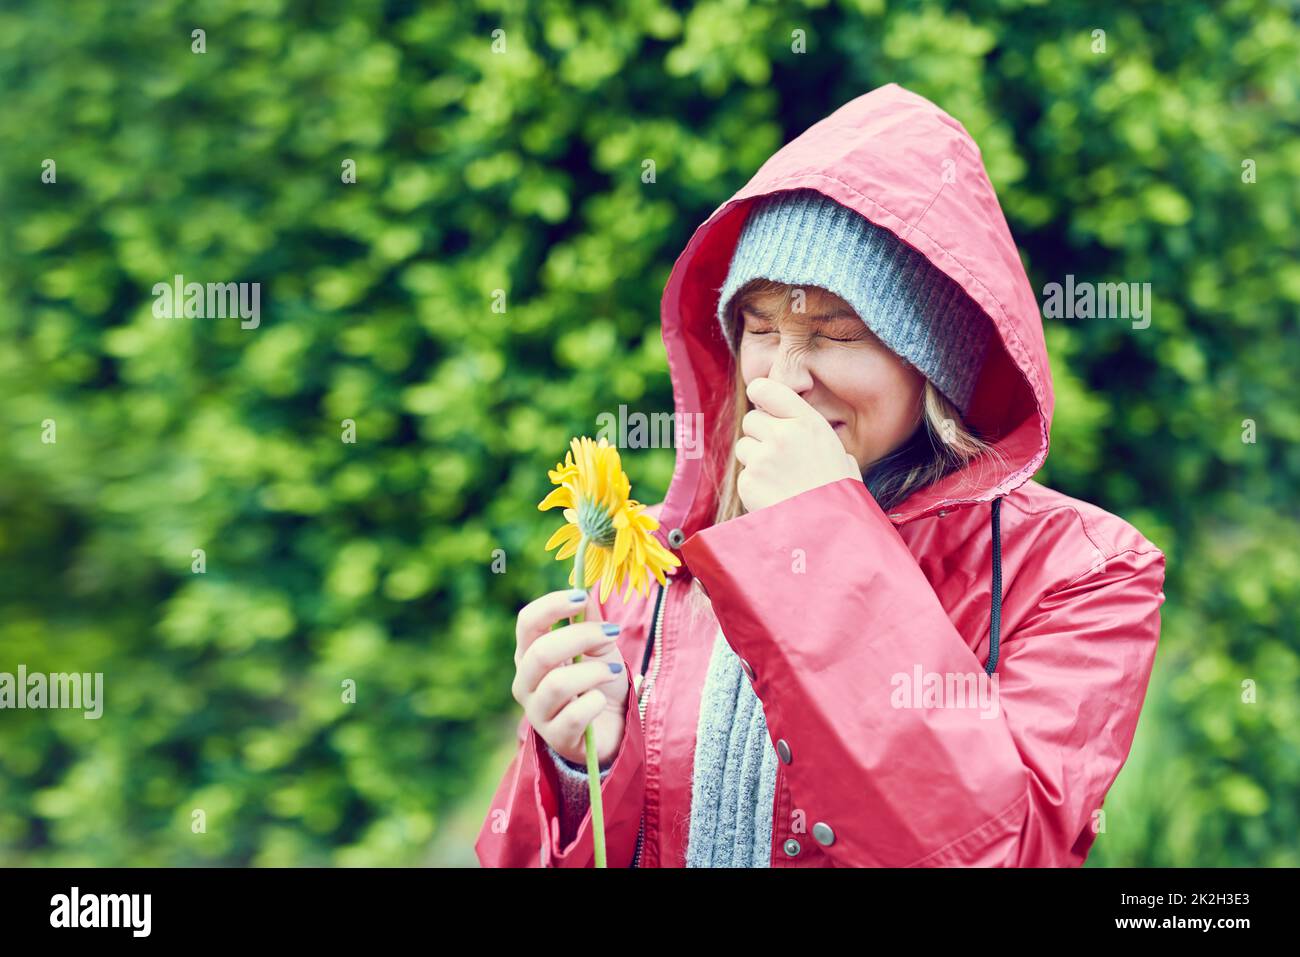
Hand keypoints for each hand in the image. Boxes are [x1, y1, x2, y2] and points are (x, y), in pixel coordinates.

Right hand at [512, 589, 629, 768]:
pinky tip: (601, 700)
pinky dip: (594, 702)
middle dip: (581, 637)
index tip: (581, 598)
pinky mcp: (556, 738)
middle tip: (612, 633)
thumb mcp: (600, 646)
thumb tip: (587, 591)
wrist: (614, 724)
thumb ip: (591, 622)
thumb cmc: (600, 680)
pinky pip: (573, 716)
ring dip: (593, 672)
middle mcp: (526, 682)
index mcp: (530, 653)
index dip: (552, 606)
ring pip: (557, 684)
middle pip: (541, 652)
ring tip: (614, 672)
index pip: (527, 622)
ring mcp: (537, 712)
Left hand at [734, 377, 861, 512]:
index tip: (763, 406)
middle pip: (750, 420)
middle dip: (760, 434)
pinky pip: (743, 475)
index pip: (764, 388)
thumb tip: (795, 428)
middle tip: (779, 455)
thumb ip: (814, 436)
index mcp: (808, 423)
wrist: (831, 533)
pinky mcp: (748, 482)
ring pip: (744, 447)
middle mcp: (782, 435)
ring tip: (780, 480)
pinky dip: (754, 485)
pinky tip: (775, 497)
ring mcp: (762, 459)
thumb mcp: (841, 456)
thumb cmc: (841, 496)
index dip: (760, 396)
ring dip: (756, 460)